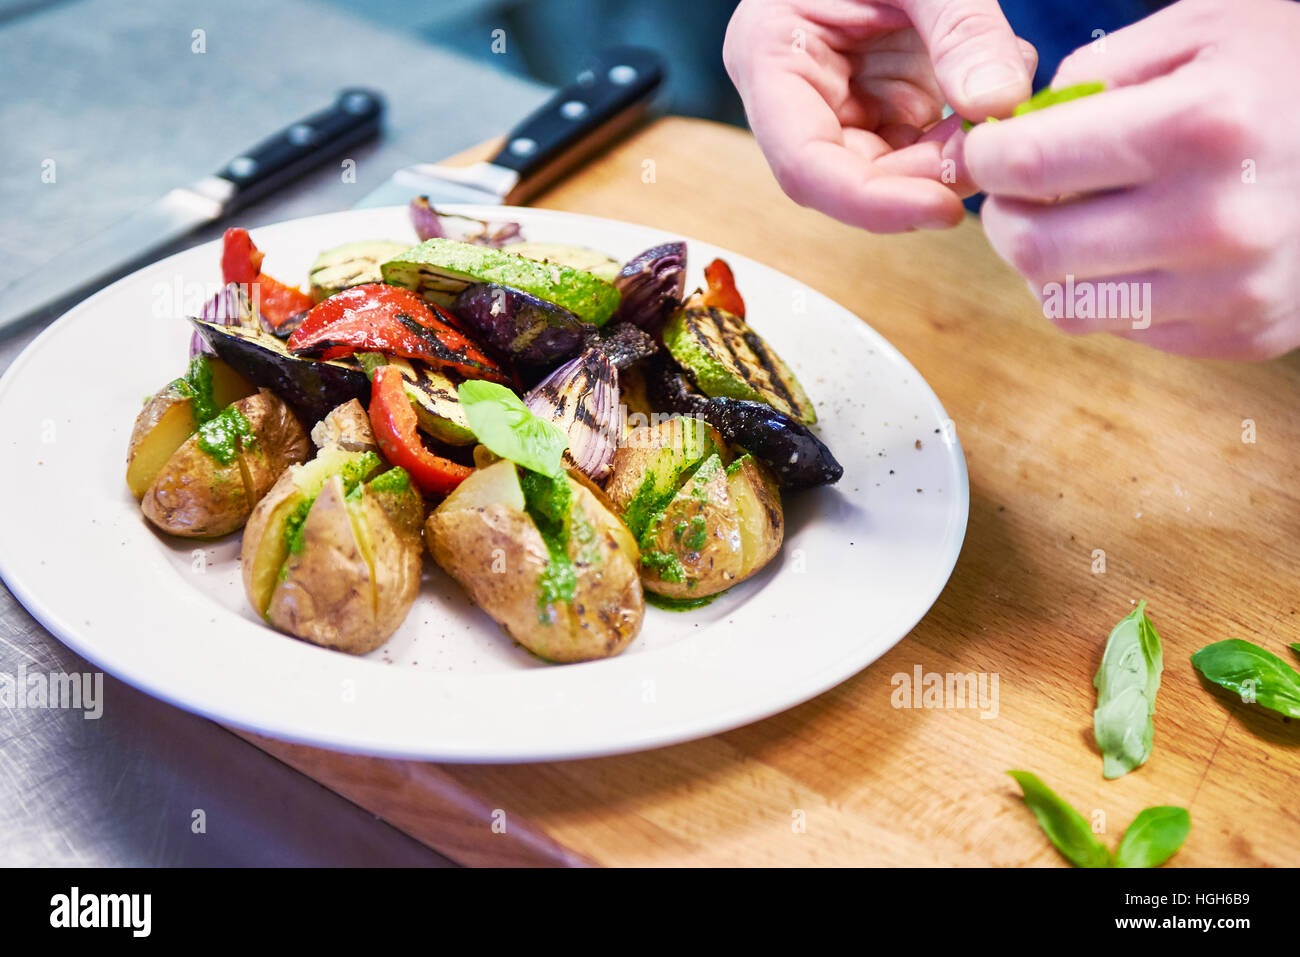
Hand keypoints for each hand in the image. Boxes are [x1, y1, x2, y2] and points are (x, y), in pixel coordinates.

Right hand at [723, 0, 1035, 231]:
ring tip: (998, 109)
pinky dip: (965, 131)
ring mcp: (839, 100)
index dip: (871, 203)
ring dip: (952, 156)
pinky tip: (993, 92)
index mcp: (769, 57)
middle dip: (926, 176)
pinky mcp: (878, 99)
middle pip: (850, 177)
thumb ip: (962, 29)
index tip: (944, 208)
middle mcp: (797, 95)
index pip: (805, 166)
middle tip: (992, 149)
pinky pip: (921, 141)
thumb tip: (1001, 106)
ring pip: (891, 169)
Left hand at [964, 0, 1299, 358]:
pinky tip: (1132, 248)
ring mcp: (1235, 290)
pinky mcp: (1243, 334)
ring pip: (1066, 306)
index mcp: (1203, 126)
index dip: (985, 157)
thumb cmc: (1287, 70)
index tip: (985, 150)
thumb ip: (1092, 76)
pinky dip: (1102, 291)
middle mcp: (1220, 221)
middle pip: (1034, 252)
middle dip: (1004, 217)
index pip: (1030, 165)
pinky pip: (1122, 330)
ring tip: (1071, 219)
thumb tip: (1008, 135)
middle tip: (1018, 192)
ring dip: (1046, 265)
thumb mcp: (1198, 30)